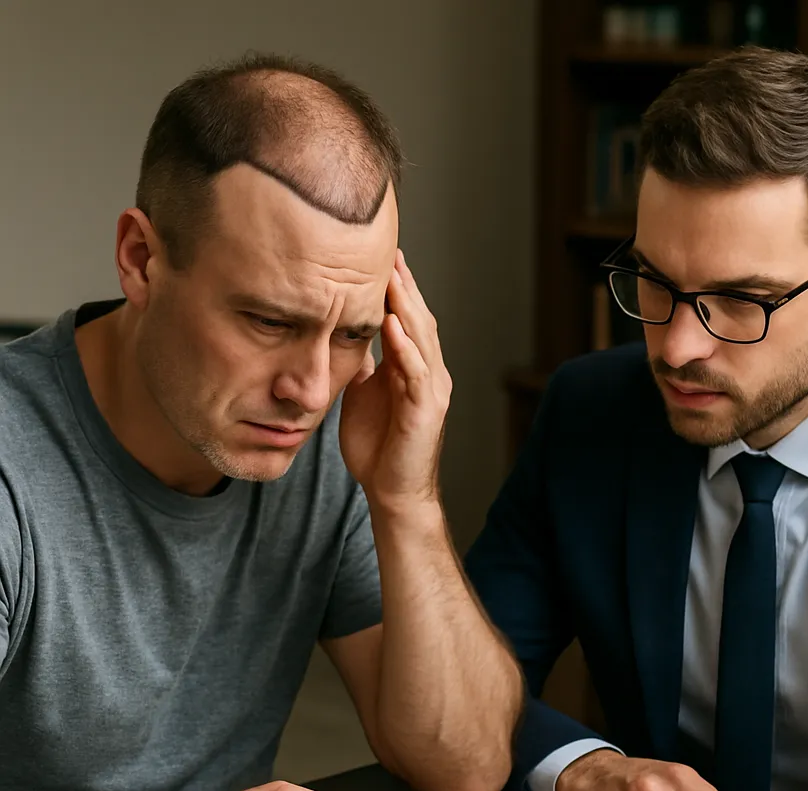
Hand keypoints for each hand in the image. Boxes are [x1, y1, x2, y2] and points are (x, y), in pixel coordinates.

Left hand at [339, 250, 451, 515]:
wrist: (392, 492)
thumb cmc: (378, 448)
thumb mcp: (363, 394)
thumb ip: (363, 364)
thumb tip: (345, 334)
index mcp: (414, 368)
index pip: (407, 318)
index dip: (395, 288)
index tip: (376, 256)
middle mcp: (429, 373)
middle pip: (419, 319)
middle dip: (403, 285)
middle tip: (387, 251)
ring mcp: (432, 390)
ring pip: (422, 338)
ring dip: (407, 305)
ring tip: (391, 275)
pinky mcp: (426, 410)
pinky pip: (417, 371)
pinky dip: (406, 346)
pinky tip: (393, 323)